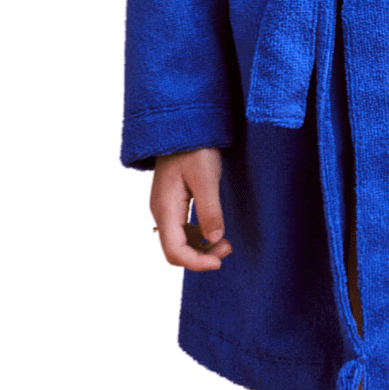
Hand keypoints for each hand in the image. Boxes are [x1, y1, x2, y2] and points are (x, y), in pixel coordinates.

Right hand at [150, 147, 233, 269]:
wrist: (182, 126)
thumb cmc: (194, 148)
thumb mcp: (206, 177)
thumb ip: (209, 209)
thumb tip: (214, 239)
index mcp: (165, 209)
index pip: (174, 252)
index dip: (196, 263)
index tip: (220, 261)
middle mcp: (161, 212)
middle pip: (175, 250)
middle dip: (201, 256)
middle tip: (228, 247)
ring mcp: (165, 207)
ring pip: (178, 241)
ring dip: (200, 248)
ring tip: (224, 241)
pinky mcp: (172, 202)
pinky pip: (180, 229)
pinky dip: (197, 236)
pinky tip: (212, 230)